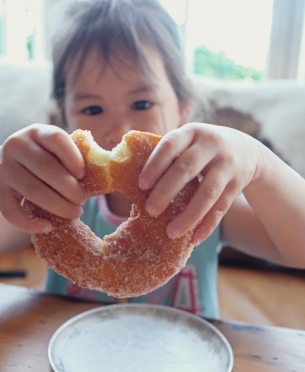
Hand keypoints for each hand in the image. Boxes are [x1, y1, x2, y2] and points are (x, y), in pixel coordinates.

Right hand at [0, 124, 86, 232]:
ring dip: (58, 206)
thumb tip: (101, 176)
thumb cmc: (39, 160)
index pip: (56, 139)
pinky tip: (48, 227)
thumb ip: (71, 157)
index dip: (73, 157)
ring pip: (33, 191)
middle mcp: (16, 145)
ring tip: (74, 213)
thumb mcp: (51, 150)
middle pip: (47, 169)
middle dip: (70, 188)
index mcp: (36, 132)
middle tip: (83, 200)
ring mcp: (3, 168)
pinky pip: (12, 211)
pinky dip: (31, 223)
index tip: (83, 175)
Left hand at [138, 123, 258, 242]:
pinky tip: (195, 239)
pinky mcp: (237, 183)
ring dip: (188, 215)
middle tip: (150, 210)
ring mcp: (227, 164)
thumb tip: (127, 175)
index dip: (155, 164)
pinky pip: (222, 208)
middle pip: (187, 169)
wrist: (245, 149)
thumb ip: (168, 155)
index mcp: (191, 132)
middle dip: (166, 191)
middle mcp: (211, 145)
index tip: (141, 185)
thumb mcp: (188, 142)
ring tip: (171, 232)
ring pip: (207, 193)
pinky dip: (207, 225)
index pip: (170, 145)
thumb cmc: (201, 149)